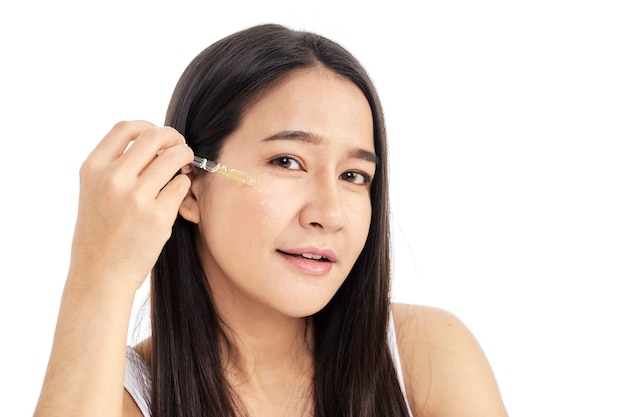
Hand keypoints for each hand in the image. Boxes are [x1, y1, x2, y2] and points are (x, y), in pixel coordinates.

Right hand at [69, 121, 192, 290]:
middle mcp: (113, 179)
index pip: (126, 128)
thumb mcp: (94, 192)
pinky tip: (176, 196)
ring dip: (185, 158)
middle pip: (155, 136)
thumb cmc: (101, 233)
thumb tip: (157, 143)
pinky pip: (182, 185)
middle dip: (175, 138)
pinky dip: (184, 185)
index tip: (159, 137)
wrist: (100, 275)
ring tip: (183, 169)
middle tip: (181, 149)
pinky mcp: (158, 217)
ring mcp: (136, 198)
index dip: (149, 127)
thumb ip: (117, 166)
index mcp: (93, 169)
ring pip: (175, 158)